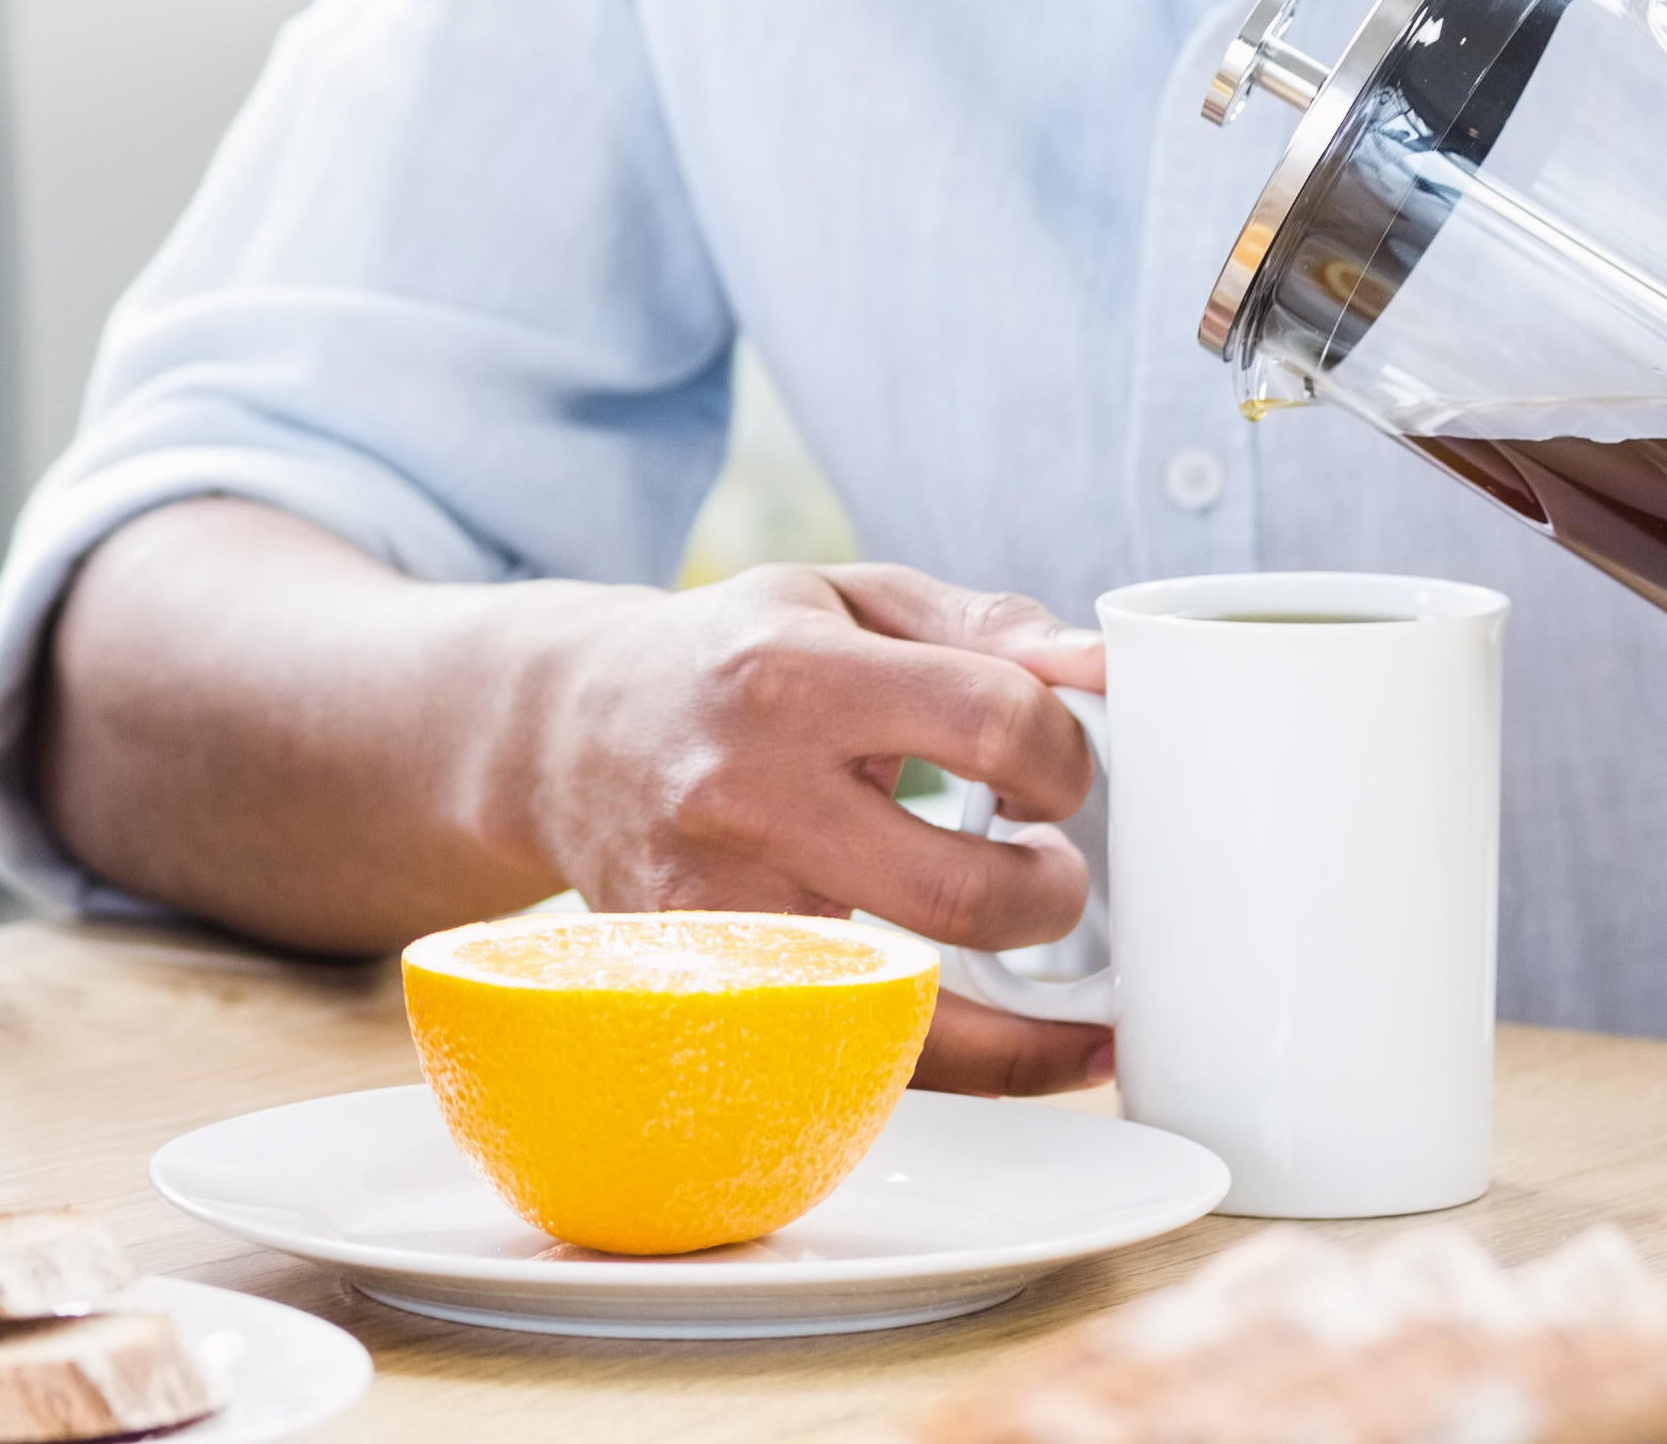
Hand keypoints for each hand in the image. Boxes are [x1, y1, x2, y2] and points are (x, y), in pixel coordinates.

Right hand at [514, 560, 1113, 1094]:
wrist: (565, 733)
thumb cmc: (734, 660)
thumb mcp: (847, 599)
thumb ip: (984, 624)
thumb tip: (1101, 670)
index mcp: (794, 674)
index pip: (989, 722)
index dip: (1065, 755)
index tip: (1059, 771)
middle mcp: (747, 794)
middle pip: (960, 891)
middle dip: (1053, 893)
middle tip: (1053, 870)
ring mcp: (718, 908)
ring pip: (910, 1009)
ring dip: (1021, 1006)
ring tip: (1038, 956)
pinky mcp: (703, 984)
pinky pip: (857, 1057)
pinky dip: (966, 1067)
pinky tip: (1036, 1049)